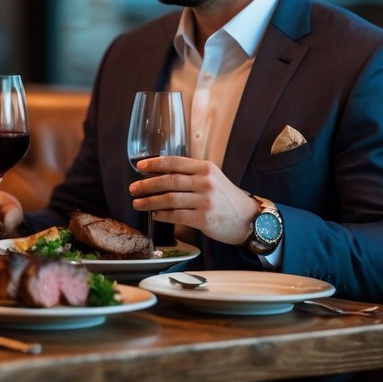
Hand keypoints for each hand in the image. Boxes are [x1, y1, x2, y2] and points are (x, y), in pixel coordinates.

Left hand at [128, 155, 257, 244]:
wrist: (249, 218)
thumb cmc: (226, 198)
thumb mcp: (213, 178)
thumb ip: (191, 174)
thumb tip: (160, 175)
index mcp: (206, 168)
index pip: (175, 162)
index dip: (155, 163)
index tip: (139, 166)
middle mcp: (206, 182)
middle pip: (169, 181)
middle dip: (147, 184)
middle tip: (133, 188)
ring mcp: (205, 201)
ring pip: (169, 199)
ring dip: (150, 201)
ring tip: (137, 203)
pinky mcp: (204, 219)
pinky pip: (176, 216)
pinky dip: (162, 215)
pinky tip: (154, 215)